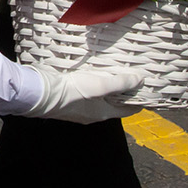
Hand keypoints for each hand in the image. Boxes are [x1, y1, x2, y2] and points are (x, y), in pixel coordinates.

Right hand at [21, 65, 142, 123]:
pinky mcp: (69, 101)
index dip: (139, 99)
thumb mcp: (100, 85)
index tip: (147, 88)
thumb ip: (121, 82)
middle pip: (115, 104)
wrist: (40, 93)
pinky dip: (94, 87)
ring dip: (108, 88)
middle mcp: (93, 114)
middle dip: (124, 92)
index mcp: (103, 114)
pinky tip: (91, 75)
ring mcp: (80, 109)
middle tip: (131, 76)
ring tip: (113, 73)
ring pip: (101, 99)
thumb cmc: (72, 91)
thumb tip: (140, 80)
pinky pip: (88, 95)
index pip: (129, 110)